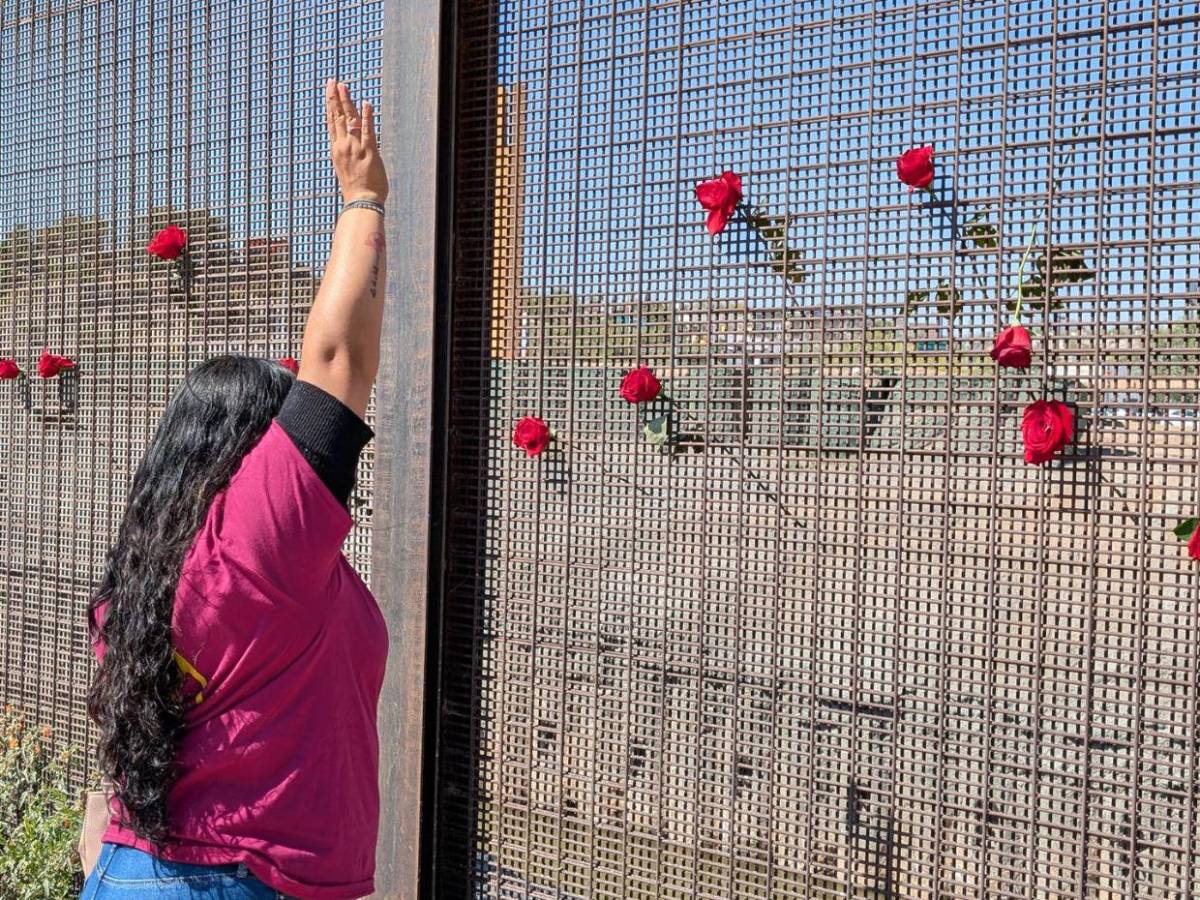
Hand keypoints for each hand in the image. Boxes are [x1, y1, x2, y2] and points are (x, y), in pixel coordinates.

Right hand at [325, 78, 388, 204]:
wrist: (360, 202)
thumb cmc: (355, 190)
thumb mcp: (345, 169)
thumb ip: (346, 156)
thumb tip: (347, 148)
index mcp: (337, 150)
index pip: (332, 123)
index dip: (330, 106)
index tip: (329, 92)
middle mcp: (343, 146)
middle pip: (338, 117)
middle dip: (335, 97)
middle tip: (333, 81)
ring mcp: (355, 148)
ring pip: (350, 120)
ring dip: (347, 102)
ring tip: (344, 86)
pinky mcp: (369, 152)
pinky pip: (368, 131)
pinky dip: (367, 117)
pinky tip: (366, 104)